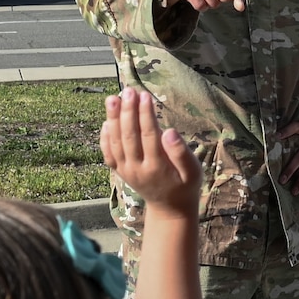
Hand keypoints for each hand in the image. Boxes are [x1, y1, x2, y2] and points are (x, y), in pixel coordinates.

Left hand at [101, 88, 201, 210]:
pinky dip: (104, 137)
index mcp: (157, 167)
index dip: (145, 114)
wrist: (169, 208)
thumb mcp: (193, 172)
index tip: (144, 95)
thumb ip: (181, 153)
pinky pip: (108, 153)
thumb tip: (169, 131)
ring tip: (113, 98)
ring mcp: (126, 170)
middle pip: (129, 136)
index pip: (148, 135)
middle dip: (128, 111)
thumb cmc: (185, 185)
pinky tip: (106, 121)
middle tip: (128, 90)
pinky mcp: (119, 171)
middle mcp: (138, 169)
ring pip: (115, 142)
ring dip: (113, 119)